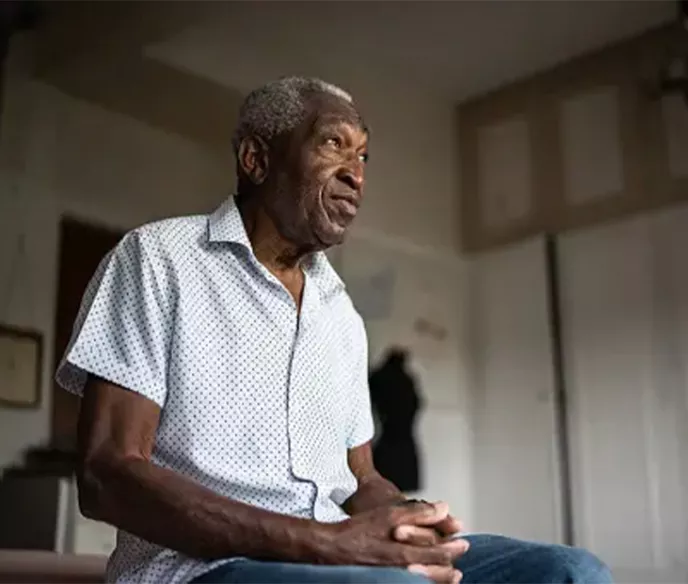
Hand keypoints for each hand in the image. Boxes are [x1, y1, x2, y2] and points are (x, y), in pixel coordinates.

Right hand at [320, 501, 467, 572]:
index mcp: (404, 553)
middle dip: (449, 568)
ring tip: (452, 576)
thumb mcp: (389, 514)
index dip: (453, 548)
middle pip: (434, 573)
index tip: (464, 542)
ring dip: (440, 579)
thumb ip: (418, 512)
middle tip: (460, 565)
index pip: (438, 554)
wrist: (332, 549)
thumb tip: (444, 508)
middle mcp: (401, 571)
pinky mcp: (385, 581)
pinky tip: (426, 579)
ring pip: (424, 582)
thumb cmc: (359, 530)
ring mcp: (393, 578)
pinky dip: (424, 582)